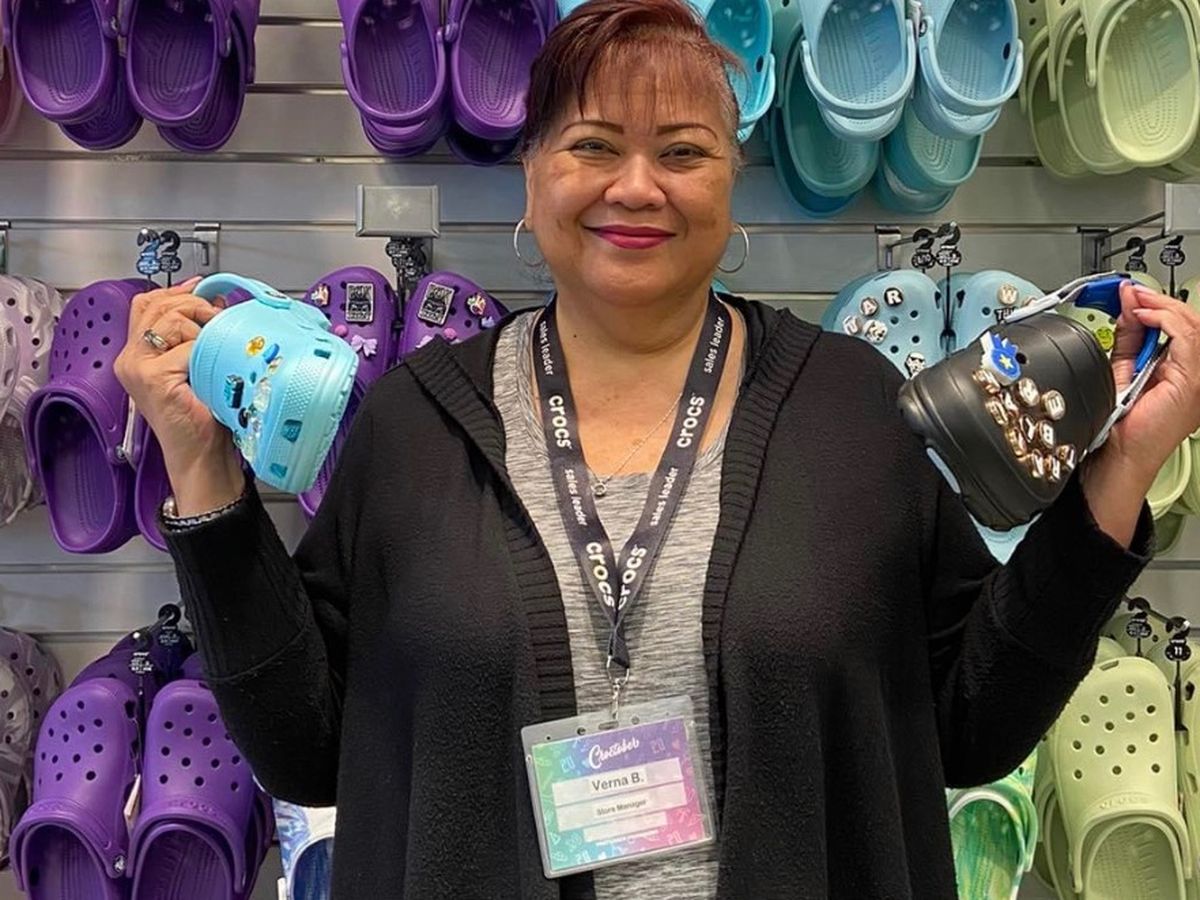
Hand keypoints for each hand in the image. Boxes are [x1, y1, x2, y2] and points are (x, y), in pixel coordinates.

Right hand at [113, 278, 243, 513]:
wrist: (201, 454)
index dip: (176, 292)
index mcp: (136, 354)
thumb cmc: (202, 414)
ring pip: (172, 320)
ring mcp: (138, 367)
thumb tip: (214, 302)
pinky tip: (213, 369)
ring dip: (202, 328)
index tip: (202, 290)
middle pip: (157, 305)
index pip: (147, 304)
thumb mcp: (196, 364)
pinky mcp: (153, 377)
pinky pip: (188, 346)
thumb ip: (195, 334)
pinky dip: (207, 353)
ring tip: (215, 348)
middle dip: (194, 305)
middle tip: (218, 317)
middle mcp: (130, 359)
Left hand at [1080, 280, 1199, 546]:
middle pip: (1192, 323)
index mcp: (1183, 370)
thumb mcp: (1123, 368)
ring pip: (1194, 328)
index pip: (1182, 327)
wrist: (1118, 454)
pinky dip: (1165, 322)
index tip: (1133, 294)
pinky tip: (1144, 317)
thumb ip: (1129, 338)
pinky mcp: (1191, 383)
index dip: (1158, 305)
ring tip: (1137, 302)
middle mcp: (1196, 374)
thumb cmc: (1122, 424)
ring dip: (1162, 309)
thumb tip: (1128, 306)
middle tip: (1133, 293)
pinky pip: (1187, 341)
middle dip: (1160, 303)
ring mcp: (1197, 379)